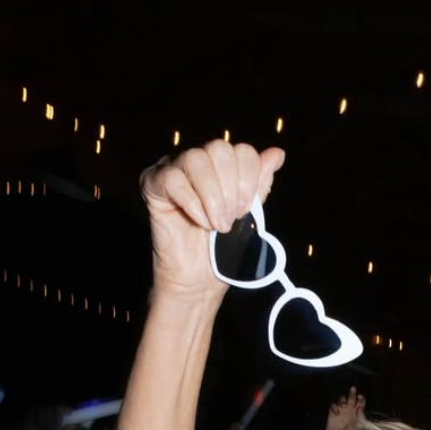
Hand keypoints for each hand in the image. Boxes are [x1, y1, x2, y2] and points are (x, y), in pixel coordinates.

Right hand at [141, 139, 284, 300]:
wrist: (198, 281)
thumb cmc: (221, 249)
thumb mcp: (249, 215)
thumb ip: (259, 184)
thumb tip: (277, 153)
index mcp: (221, 166)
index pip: (242, 151)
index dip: (249, 179)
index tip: (246, 210)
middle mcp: (197, 162)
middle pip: (220, 148)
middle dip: (232, 187)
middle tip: (231, 219)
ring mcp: (173, 170)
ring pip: (196, 159)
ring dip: (213, 196)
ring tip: (217, 225)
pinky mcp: (152, 184)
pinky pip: (172, 178)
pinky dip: (192, 203)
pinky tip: (200, 222)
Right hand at [324, 387, 366, 429]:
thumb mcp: (358, 426)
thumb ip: (361, 416)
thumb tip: (361, 406)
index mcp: (357, 414)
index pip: (360, 403)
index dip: (361, 399)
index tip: (360, 396)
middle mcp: (349, 411)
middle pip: (351, 399)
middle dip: (352, 394)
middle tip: (353, 389)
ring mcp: (340, 411)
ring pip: (342, 400)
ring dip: (342, 400)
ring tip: (343, 405)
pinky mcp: (332, 413)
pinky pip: (333, 405)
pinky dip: (334, 407)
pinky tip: (336, 412)